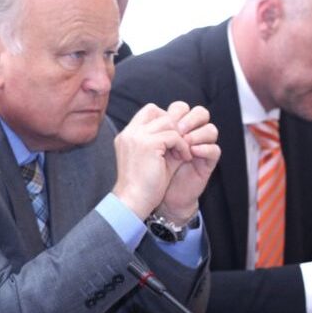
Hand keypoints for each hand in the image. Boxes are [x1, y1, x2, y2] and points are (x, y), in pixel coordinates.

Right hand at [112, 103, 191, 219]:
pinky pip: (174, 136)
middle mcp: (129, 133)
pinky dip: (183, 146)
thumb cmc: (144, 185)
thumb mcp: (153, 157)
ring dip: (180, 137)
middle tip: (181, 144)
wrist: (134, 201)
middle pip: (157, 111)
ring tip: (183, 153)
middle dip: (174, 126)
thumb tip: (184, 131)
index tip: (173, 138)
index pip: (148, 111)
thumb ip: (163, 141)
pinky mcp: (147, 144)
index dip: (164, 119)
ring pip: (168, 122)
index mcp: (127, 135)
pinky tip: (184, 158)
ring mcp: (137, 137)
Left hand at [157, 102, 219, 224]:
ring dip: (197, 133)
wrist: (159, 197)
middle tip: (178, 129)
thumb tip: (151, 112)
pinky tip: (192, 152)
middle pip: (200, 113)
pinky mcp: (208, 163)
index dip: (175, 111)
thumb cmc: (151, 172)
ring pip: (210, 129)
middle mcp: (190, 135)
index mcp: (175, 128)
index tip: (162, 122)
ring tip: (185, 143)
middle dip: (189, 118)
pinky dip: (204, 148)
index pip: (182, 108)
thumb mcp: (148, 148)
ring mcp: (201, 147)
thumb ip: (152, 130)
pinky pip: (215, 150)